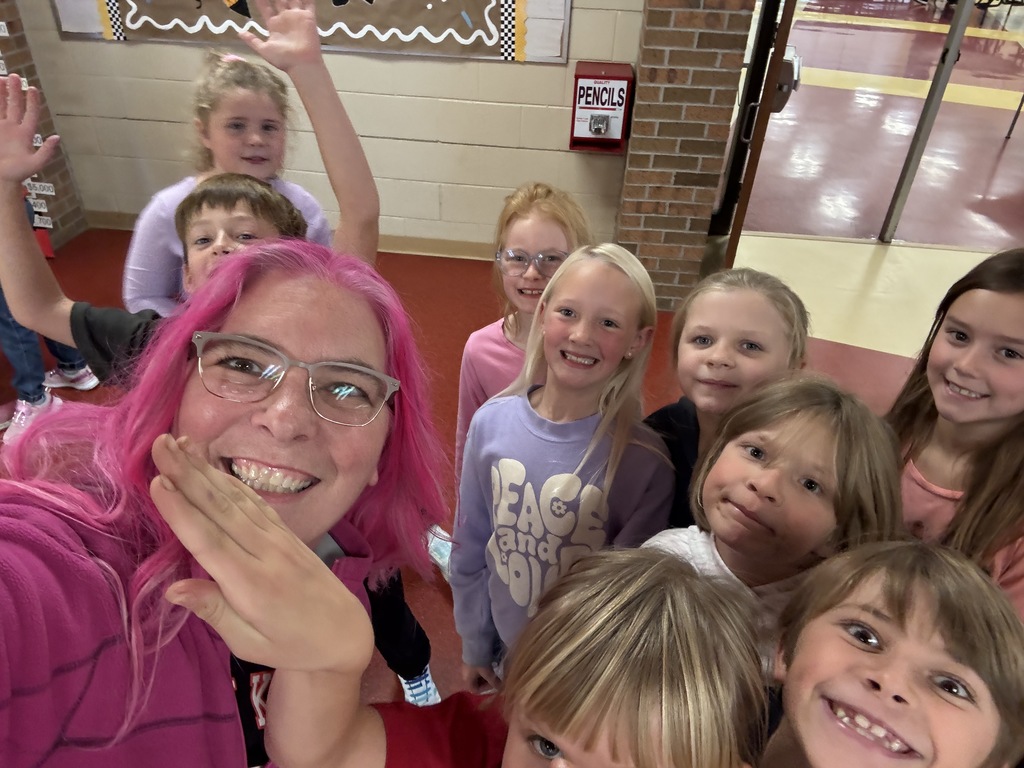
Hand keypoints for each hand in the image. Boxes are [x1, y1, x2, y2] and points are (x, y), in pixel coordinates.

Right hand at [0, 76, 59, 183]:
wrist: (1, 178)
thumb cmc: (18, 173)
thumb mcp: (35, 164)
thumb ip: (46, 152)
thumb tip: (57, 138)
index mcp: (25, 134)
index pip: (30, 114)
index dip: (32, 102)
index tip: (32, 88)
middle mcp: (13, 128)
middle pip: (14, 105)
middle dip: (14, 91)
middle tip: (13, 76)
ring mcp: (1, 128)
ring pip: (0, 106)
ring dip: (0, 93)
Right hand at [150, 434, 372, 676]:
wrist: (342, 633)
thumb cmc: (289, 645)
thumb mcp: (248, 642)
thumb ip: (213, 611)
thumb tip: (171, 590)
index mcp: (251, 585)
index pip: (209, 541)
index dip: (182, 511)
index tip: (158, 481)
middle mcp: (265, 553)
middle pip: (219, 508)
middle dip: (187, 474)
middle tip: (159, 445)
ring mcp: (278, 538)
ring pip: (235, 498)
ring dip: (204, 469)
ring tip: (178, 444)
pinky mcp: (285, 533)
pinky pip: (253, 501)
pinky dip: (230, 481)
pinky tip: (211, 466)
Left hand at [239, 0, 321, 72]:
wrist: (301, 64)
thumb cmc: (283, 59)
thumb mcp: (264, 49)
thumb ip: (252, 40)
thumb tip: (238, 32)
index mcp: (274, 24)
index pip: (265, 6)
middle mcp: (285, 18)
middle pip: (278, 0)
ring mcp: (296, 16)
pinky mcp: (308, 17)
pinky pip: (309, 4)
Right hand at [461, 663, 500, 693]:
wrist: (475, 644)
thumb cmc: (480, 662)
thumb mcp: (488, 673)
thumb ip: (494, 682)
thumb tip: (500, 688)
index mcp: (467, 680)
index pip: (475, 690)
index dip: (485, 689)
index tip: (493, 683)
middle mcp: (465, 674)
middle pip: (477, 682)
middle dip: (486, 681)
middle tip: (494, 677)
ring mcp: (467, 666)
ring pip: (478, 674)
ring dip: (486, 674)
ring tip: (493, 669)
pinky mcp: (470, 659)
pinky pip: (477, 667)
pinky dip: (484, 667)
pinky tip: (490, 662)